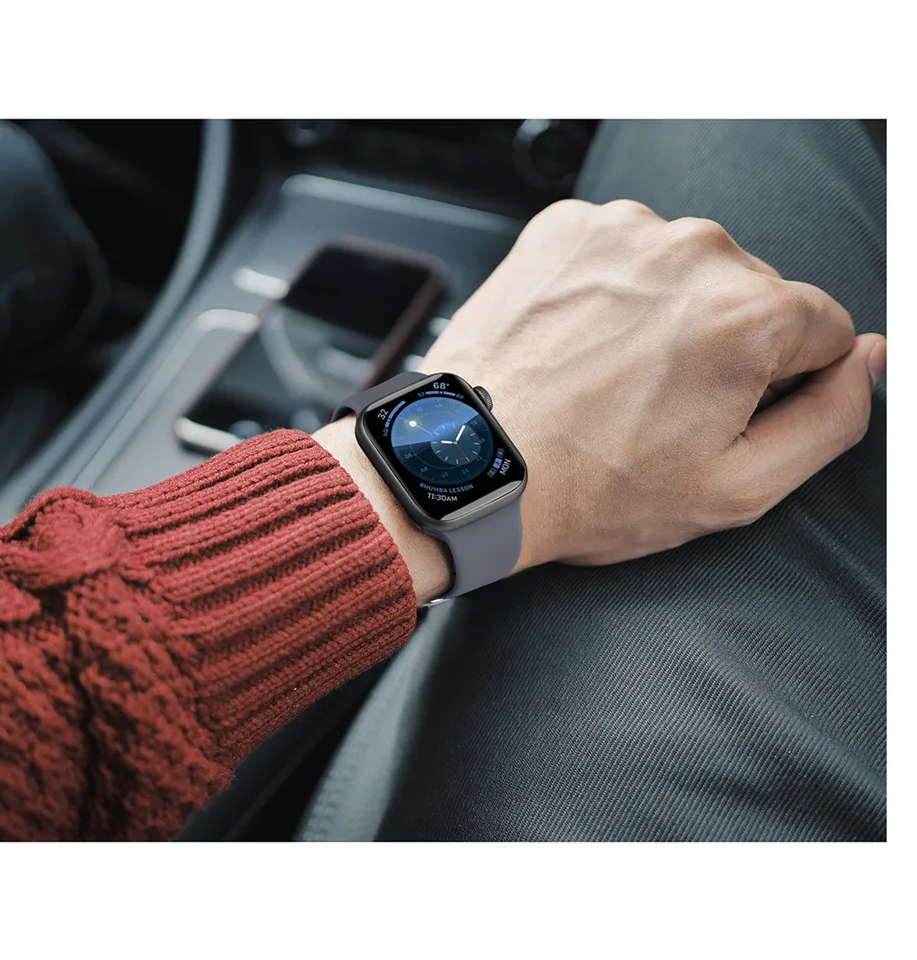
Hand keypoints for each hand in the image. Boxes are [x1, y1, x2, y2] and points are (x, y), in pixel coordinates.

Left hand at [422, 199, 885, 571]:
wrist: (472, 464)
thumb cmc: (591, 487)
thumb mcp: (736, 488)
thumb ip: (830, 419)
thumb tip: (868, 359)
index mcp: (749, 314)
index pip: (819, 330)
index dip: (776, 382)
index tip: (718, 412)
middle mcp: (692, 251)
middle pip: (750, 294)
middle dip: (719, 346)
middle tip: (652, 405)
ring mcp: (621, 229)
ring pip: (684, 271)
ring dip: (660, 315)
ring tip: (606, 377)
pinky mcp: (565, 228)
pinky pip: (620, 252)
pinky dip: (609, 291)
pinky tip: (578, 343)